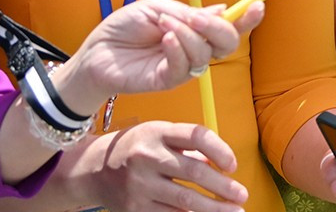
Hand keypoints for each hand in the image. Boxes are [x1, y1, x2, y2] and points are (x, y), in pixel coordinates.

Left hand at [58, 0, 262, 114]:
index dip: (248, 17)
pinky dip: (178, 48)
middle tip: (198, 19)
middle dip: (220, 28)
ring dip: (187, 34)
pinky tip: (163, 39)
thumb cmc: (123, 28)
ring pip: (206, 54)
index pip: (229, 25)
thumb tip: (222, 10)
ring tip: (163, 25)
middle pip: (228, 42)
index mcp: (195, 28)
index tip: (258, 5)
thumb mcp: (157, 8)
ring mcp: (182, 66)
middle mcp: (194, 47)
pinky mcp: (167, 81)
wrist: (95, 52)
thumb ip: (188, 13)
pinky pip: (185, 67)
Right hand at [74, 121, 246, 211]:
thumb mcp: (160, 135)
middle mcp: (147, 157)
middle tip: (242, 195)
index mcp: (157, 132)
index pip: (196, 136)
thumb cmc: (139, 148)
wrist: (93, 170)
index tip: (234, 166)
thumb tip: (219, 167)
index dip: (220, 150)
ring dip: (213, 208)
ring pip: (184, 199)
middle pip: (194, 171)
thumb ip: (189, 147)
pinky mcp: (133, 208)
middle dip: (223, 186)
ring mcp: (139, 185)